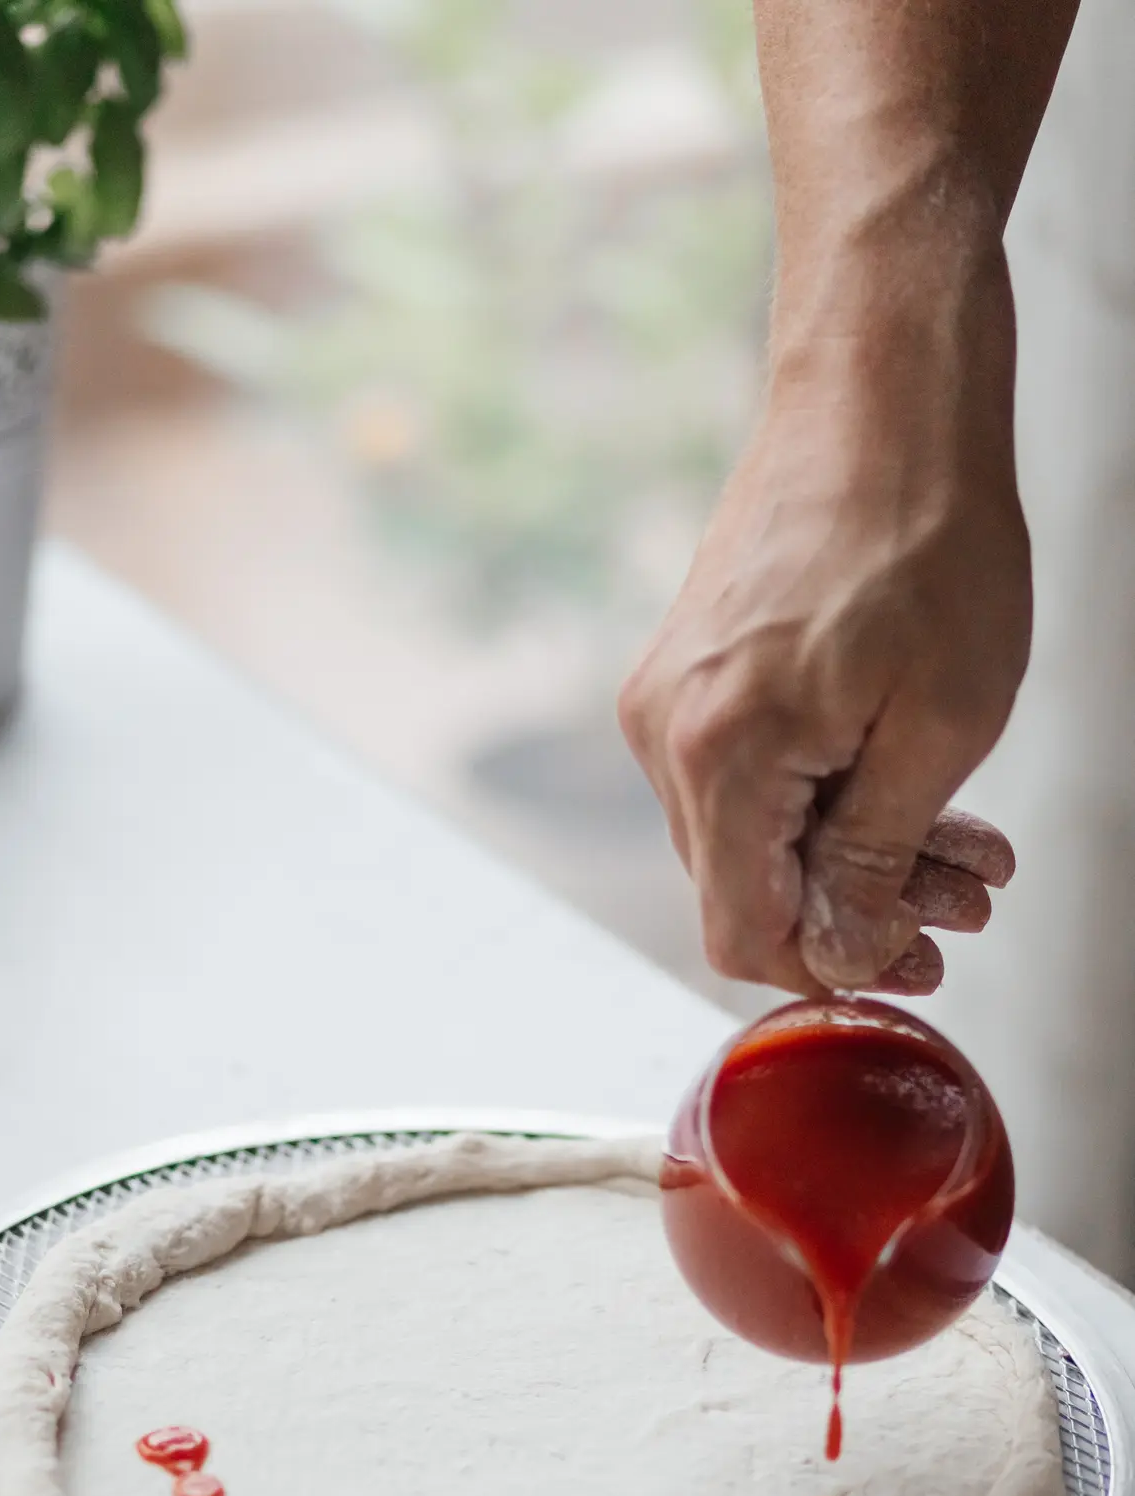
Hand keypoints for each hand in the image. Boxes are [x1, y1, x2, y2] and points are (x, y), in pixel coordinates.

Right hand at [618, 252, 1030, 997]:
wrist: (881, 394)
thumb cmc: (923, 533)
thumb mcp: (939, 724)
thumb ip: (873, 858)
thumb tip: (837, 951)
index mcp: (718, 754)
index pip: (744, 931)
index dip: (831, 965)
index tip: (915, 955)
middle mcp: (665, 733)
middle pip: (748, 886)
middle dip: (861, 907)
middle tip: (966, 901)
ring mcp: (669, 698)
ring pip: (755, 832)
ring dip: (854, 851)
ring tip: (962, 845)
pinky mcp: (689, 669)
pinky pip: (749, 772)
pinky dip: (828, 793)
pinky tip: (908, 782)